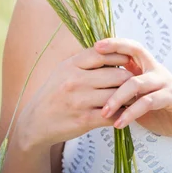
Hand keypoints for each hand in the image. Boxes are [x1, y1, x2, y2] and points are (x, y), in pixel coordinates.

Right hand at [17, 47, 133, 150]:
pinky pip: (112, 115)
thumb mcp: (64, 70)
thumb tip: (113, 50)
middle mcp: (75, 80)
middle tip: (136, 81)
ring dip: (128, 97)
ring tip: (134, 97)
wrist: (35, 122)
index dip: (120, 55)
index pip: (103, 53)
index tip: (129, 59)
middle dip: (129, 78)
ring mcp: (80, 100)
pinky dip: (122, 114)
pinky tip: (125, 113)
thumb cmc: (54, 93)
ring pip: (117, 95)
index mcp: (71, 64)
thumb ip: (85, 60)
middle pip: (116, 75)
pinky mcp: (84, 120)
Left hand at [94, 37, 171, 149]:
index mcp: (150, 68)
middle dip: (115, 49)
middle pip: (136, 51)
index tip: (96, 44)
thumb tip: (98, 93)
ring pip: (136, 82)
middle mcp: (157, 70)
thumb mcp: (142, 101)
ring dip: (117, 97)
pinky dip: (131, 113)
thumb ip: (127, 94)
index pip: (132, 47)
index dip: (115, 43)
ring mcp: (166, 82)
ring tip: (103, 111)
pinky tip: (119, 123)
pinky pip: (148, 102)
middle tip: (94, 54)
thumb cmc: (165, 113)